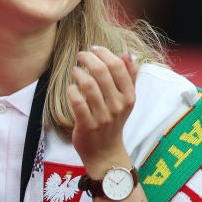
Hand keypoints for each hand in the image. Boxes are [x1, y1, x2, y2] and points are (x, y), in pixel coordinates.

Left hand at [69, 47, 138, 174]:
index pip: (118, 67)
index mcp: (129, 97)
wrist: (105, 152)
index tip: (94, 49)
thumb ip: (129, 77)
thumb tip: (127, 54)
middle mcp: (118, 106)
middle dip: (88, 58)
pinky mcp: (87, 126)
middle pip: (102, 72)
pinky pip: (77, 102)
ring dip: (78, 73)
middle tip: (80, 55)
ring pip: (88, 85)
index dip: (104, 53)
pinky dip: (72, 91)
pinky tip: (71, 88)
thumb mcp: (126, 100)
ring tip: (75, 70)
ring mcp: (103, 117)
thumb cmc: (113, 121)